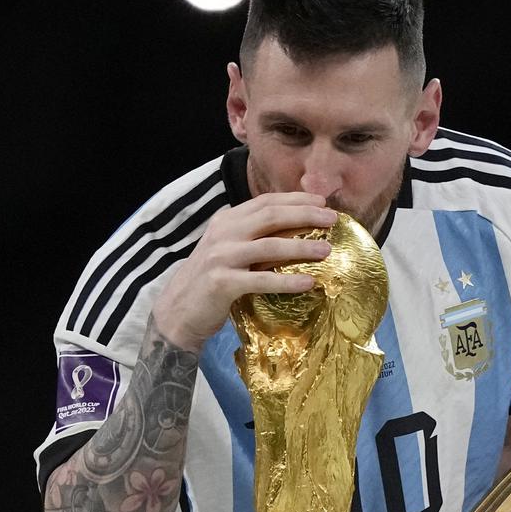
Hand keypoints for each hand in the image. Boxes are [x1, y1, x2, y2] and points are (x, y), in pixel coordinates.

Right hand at [152, 192, 336, 351]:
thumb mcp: (228, 250)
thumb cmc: (210, 281)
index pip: (265, 202)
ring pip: (269, 246)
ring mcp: (221, 257)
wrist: (177, 311)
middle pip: (270, 217)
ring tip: (326, 250)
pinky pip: (261, 280)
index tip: (322, 203)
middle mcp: (223, 233)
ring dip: (301, 247)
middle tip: (333, 219)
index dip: (295, 200)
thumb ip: (252, 236)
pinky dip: (287, 281)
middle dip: (305, 215)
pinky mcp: (222, 283)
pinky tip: (308, 283)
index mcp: (226, 221)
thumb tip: (295, 229)